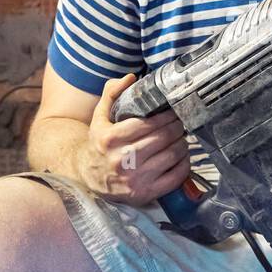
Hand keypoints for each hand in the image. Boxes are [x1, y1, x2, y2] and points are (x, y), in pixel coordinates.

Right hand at [79, 73, 190, 204]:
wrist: (87, 176)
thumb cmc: (98, 143)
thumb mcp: (99, 117)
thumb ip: (111, 93)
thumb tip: (131, 77)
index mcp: (110, 139)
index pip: (149, 124)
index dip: (167, 115)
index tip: (174, 110)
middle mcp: (122, 160)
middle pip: (164, 138)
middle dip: (177, 127)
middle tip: (181, 121)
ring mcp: (135, 179)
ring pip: (172, 155)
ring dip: (182, 143)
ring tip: (181, 137)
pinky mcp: (145, 194)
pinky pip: (175, 177)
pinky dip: (184, 164)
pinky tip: (182, 156)